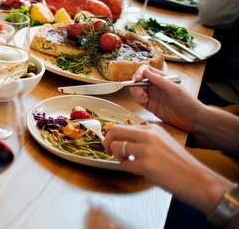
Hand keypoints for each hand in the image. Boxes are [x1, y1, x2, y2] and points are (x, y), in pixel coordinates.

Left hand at [103, 124, 230, 213]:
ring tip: (129, 162)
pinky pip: (124, 164)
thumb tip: (122, 140)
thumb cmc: (181, 165)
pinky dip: (128, 168)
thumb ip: (145, 139)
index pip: (122, 125)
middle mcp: (149, 135)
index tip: (112, 143)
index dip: (113, 135)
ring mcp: (146, 149)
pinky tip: (139, 171)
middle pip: (115, 131)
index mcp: (153, 129)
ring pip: (116, 147)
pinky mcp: (146, 164)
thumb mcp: (163, 143)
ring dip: (118, 157)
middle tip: (109, 151)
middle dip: (107, 142)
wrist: (199, 180)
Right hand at [129, 65, 203, 131]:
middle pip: (140, 79)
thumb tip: (146, 71)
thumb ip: (160, 80)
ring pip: (137, 89)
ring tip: (141, 96)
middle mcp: (157, 86)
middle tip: (137, 87)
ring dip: (135, 91)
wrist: (193, 120)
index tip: (138, 78)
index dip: (140, 72)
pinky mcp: (150, 106)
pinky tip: (143, 101)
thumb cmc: (188, 103)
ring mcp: (153, 96)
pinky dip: (137, 99)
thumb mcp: (174, 89)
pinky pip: (139, 100)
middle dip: (135, 82)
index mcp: (163, 79)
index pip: (147, 70)